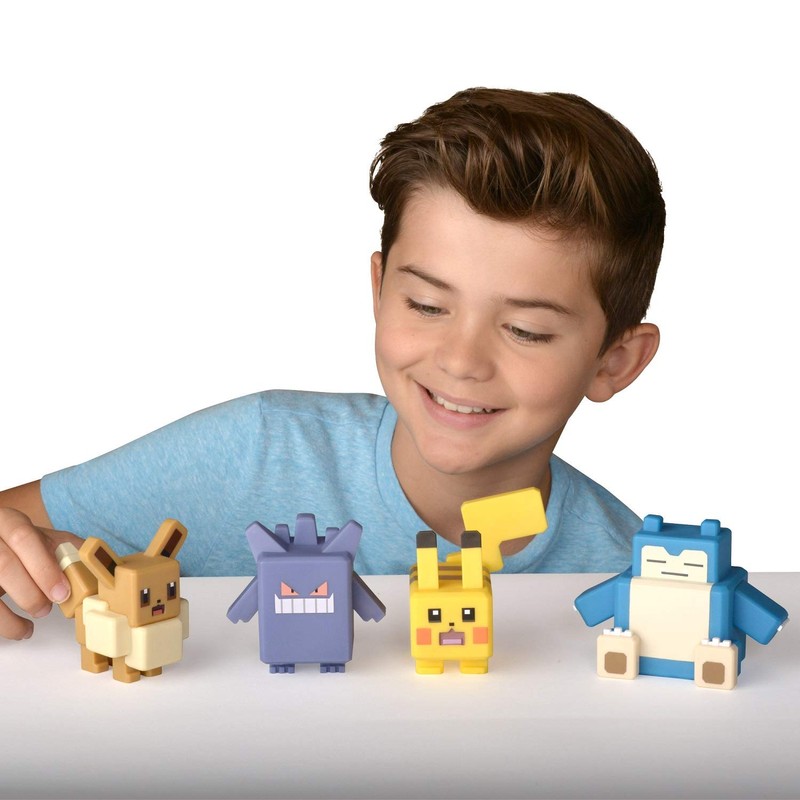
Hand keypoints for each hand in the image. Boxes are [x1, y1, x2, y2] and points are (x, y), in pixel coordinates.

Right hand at [0, 508, 82, 639]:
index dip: (43, 567)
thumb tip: (98, 564)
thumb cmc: (22, 545)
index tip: (62, 592)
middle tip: (49, 607)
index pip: (23, 537)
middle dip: (31, 590)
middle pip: (4, 564)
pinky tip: (22, 630)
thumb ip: (68, 548)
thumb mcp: (43, 539)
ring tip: (36, 618)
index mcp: (8, 521)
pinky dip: (5, 624)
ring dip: (14, 611)